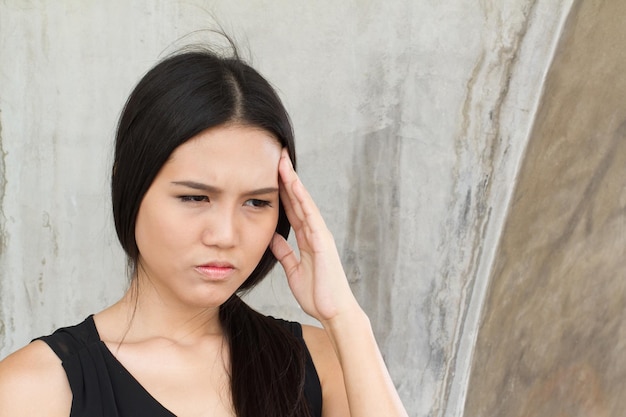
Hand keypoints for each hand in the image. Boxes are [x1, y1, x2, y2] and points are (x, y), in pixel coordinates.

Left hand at [270, 149, 359, 324]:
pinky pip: (310, 215)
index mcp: (308, 239)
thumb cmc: (317, 294)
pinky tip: (293, 184)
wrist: (334, 312)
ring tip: (281, 161)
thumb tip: (273, 236)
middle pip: (297, 200)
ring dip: (292, 181)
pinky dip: (302, 198)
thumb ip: (285, 252)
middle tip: (275, 156)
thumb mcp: (294, 270)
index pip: (291, 209)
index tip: (268, 173)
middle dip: (286, 178)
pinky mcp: (323, 241)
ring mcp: (320, 235)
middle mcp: (315, 232)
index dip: (280, 191)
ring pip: (304, 202)